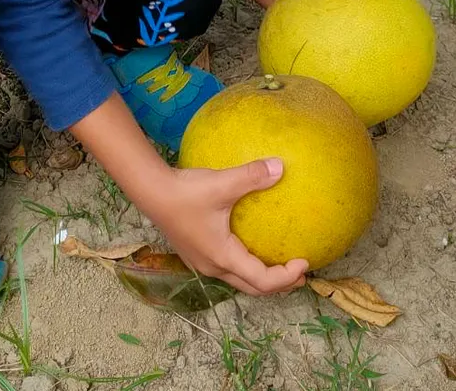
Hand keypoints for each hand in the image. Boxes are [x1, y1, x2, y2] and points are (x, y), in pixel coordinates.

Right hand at [68, 94, 306, 295]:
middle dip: (278, 285)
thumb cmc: (186, 192)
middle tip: (300, 274)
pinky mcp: (196, 252)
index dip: (286, 277)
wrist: (150, 191)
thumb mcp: (224, 183)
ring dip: (261, 277)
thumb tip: (281, 166)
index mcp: (224, 257)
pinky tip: (251, 246)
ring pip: (238, 280)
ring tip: (280, 264)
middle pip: (252, 288)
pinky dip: (246, 266)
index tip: (305, 262)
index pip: (262, 280)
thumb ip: (253, 176)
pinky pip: (228, 267)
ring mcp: (202, 261)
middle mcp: (213, 266)